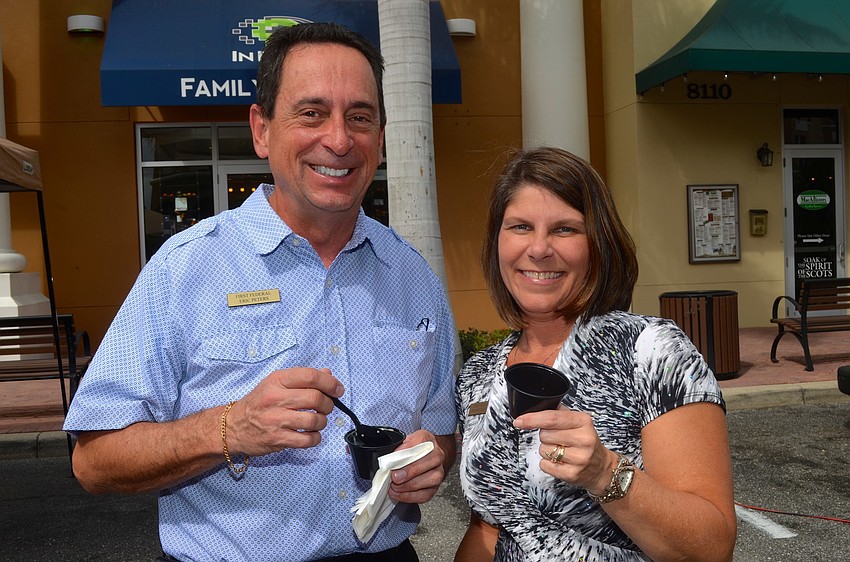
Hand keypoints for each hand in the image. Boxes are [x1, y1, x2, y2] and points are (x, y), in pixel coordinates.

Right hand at [224, 367, 343, 456]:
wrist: (232, 426)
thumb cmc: (258, 403)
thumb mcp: (276, 383)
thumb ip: (302, 378)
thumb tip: (328, 375)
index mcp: (277, 380)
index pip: (310, 376)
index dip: (330, 383)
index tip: (338, 389)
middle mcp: (275, 398)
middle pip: (315, 398)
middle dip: (328, 404)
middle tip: (326, 407)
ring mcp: (275, 420)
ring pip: (314, 420)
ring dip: (322, 422)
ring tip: (317, 421)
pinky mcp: (277, 439)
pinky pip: (307, 440)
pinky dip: (315, 438)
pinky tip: (311, 434)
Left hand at [387, 430, 447, 503]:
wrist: (424, 458)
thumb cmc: (412, 450)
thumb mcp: (404, 441)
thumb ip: (398, 447)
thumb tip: (389, 458)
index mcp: (428, 440)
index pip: (419, 442)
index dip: (405, 452)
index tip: (394, 459)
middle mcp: (437, 455)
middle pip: (428, 462)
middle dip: (409, 471)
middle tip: (395, 476)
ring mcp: (438, 472)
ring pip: (430, 479)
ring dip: (409, 485)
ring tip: (395, 486)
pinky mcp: (434, 488)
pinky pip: (425, 494)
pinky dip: (410, 496)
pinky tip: (399, 494)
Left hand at [514, 405, 617, 493]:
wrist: (602, 467)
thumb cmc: (585, 442)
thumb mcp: (578, 422)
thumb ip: (559, 413)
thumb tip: (536, 407)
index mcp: (583, 421)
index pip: (551, 418)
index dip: (532, 419)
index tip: (519, 421)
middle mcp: (583, 439)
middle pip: (544, 435)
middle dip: (544, 437)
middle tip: (557, 439)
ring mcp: (579, 458)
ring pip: (543, 450)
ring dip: (546, 450)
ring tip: (561, 450)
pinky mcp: (572, 474)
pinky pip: (545, 465)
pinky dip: (547, 463)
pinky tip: (560, 462)